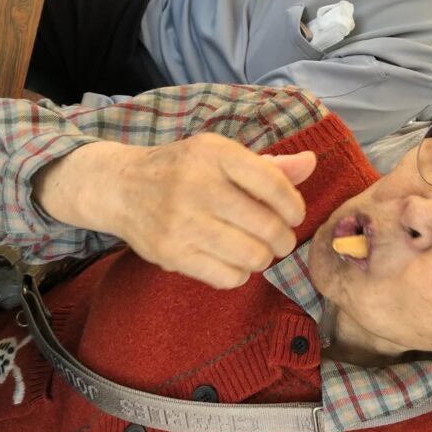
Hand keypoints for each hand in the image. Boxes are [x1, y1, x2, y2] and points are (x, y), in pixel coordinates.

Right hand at [34, 135, 316, 288]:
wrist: (121, 187)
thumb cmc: (182, 169)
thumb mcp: (220, 154)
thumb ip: (268, 164)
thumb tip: (310, 163)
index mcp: (215, 154)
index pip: (274, 185)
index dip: (294, 206)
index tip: (294, 215)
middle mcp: (198, 185)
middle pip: (267, 226)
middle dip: (283, 239)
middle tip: (279, 239)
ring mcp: (182, 222)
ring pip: (252, 256)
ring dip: (263, 258)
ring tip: (256, 250)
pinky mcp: (171, 254)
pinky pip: (227, 277)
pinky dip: (239, 274)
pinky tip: (232, 261)